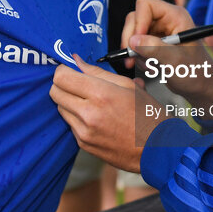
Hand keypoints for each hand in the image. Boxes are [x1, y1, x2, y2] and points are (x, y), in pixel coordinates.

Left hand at [50, 56, 166, 171]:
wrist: (157, 150)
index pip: (62, 76)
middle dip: (63, 84)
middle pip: (55, 92)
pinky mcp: (83, 144)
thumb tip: (76, 61)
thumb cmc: (148, 116)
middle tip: (77, 83)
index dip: (64, 70)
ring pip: (60, 108)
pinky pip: (70, 124)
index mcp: (101, 94)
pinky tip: (95, 117)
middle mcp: (88, 114)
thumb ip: (98, 72)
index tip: (71, 69)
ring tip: (90, 101)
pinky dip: (77, 117)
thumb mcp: (128, 86)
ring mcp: (84, 132)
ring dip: (69, 101)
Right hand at [121, 0, 195, 66]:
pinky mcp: (153, 42)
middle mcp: (166, 19)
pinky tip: (149, 66)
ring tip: (148, 65)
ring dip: (135, 50)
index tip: (136, 42)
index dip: (138, 22)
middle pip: (135, 17)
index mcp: (175, 16)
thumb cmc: (196, 72)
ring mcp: (159, 30)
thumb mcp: (175, 60)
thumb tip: (133, 41)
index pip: (146, 5)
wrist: (200, 85)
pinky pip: (136, 44)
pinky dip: (137, 56)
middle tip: (132, 58)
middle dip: (132, 39)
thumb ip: (155, 49)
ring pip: (133, 32)